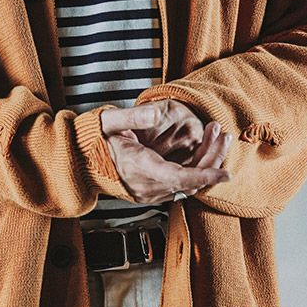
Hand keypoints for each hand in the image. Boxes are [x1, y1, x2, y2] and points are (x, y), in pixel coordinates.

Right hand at [100, 101, 233, 204]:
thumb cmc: (94, 140)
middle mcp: (146, 186)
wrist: (80, 163)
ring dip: (207, 166)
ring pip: (188, 188)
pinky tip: (204, 152)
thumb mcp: (109, 121)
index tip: (226, 173)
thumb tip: (156, 112)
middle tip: (222, 133)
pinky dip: (197, 173)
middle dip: (212, 161)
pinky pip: (181, 188)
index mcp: (138, 167)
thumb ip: (132, 116)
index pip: (178, 178)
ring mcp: (149, 194)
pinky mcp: (151, 194)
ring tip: (218, 137)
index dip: (204, 176)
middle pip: (189, 182)